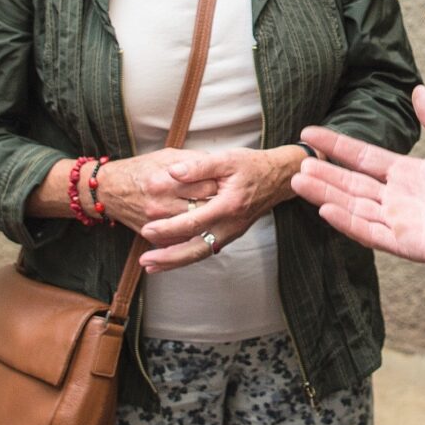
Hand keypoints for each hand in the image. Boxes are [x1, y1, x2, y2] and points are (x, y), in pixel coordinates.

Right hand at [85, 154, 223, 232]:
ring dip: (209, 220)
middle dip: (218, 203)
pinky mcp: (152, 235)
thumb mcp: (166, 156)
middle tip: (228, 199)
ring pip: (194, 227)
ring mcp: (156, 222)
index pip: (206, 185)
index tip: (228, 182)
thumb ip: (193, 160)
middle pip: (203, 208)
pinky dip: (194, 234)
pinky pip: (181, 240)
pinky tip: (203, 226)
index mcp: (165, 180)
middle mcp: (160, 204)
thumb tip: (217, 164)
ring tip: (218, 212)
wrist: (109, 190)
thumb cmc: (140, 169)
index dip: (221, 184)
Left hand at [137, 144, 305, 271]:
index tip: (147, 230)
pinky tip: (170, 257)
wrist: (278, 178)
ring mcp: (231, 233)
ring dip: (175, 262)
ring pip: (201, 254)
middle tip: (146, 261)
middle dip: (169, 257)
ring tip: (152, 266)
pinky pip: (206, 249)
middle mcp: (230, 225)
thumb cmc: (252, 166)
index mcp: (228, 206)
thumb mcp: (227, 158)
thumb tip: (172, 172)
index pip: (194, 222)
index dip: (169, 228)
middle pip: (196, 249)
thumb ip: (199, 166)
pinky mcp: (230, 234)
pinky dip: (187, 256)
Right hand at [295, 86, 424, 272]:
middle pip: (351, 183)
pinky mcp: (407, 243)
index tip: (308, 132)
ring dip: (326, 194)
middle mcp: (398, 198)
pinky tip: (325, 209)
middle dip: (323, 172)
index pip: (362, 158)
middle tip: (294, 161)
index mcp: (408, 175)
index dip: (336, 145)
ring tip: (299, 179)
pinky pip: (370, 232)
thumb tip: (417, 90)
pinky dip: (347, 221)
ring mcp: (400, 222)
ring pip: (353, 206)